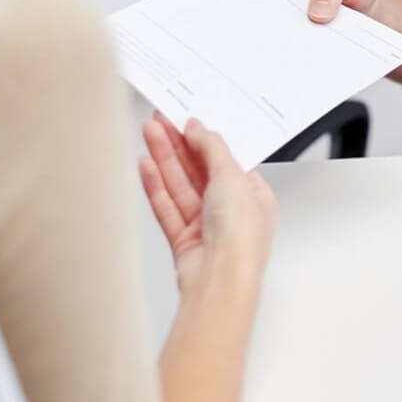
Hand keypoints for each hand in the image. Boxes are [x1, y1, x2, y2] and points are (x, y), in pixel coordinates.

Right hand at [139, 114, 277, 294]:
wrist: (220, 280)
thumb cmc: (241, 239)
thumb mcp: (232, 177)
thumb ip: (212, 148)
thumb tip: (199, 129)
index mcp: (255, 197)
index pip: (226, 160)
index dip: (204, 139)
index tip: (185, 121)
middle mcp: (232, 212)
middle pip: (199, 171)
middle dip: (178, 145)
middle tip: (160, 121)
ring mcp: (206, 227)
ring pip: (180, 186)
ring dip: (164, 158)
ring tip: (149, 133)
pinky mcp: (184, 241)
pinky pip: (167, 207)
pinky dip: (156, 186)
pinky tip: (146, 166)